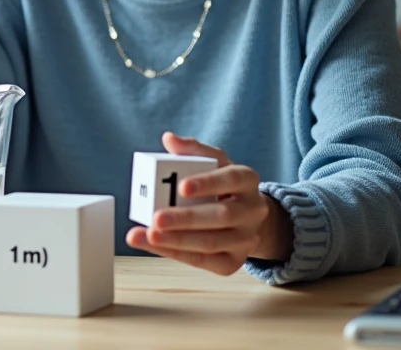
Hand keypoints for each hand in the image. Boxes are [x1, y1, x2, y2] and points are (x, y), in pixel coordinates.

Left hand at [125, 132, 291, 275]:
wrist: (246, 217)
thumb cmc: (222, 184)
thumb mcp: (214, 162)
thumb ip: (192, 149)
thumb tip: (169, 139)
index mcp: (248, 179)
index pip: (230, 179)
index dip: (207, 183)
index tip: (182, 186)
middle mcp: (253, 210)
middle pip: (221, 216)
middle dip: (186, 219)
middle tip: (156, 218)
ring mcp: (247, 239)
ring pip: (211, 243)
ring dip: (176, 241)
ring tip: (147, 235)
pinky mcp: (234, 261)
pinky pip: (204, 261)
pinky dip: (176, 254)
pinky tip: (154, 246)